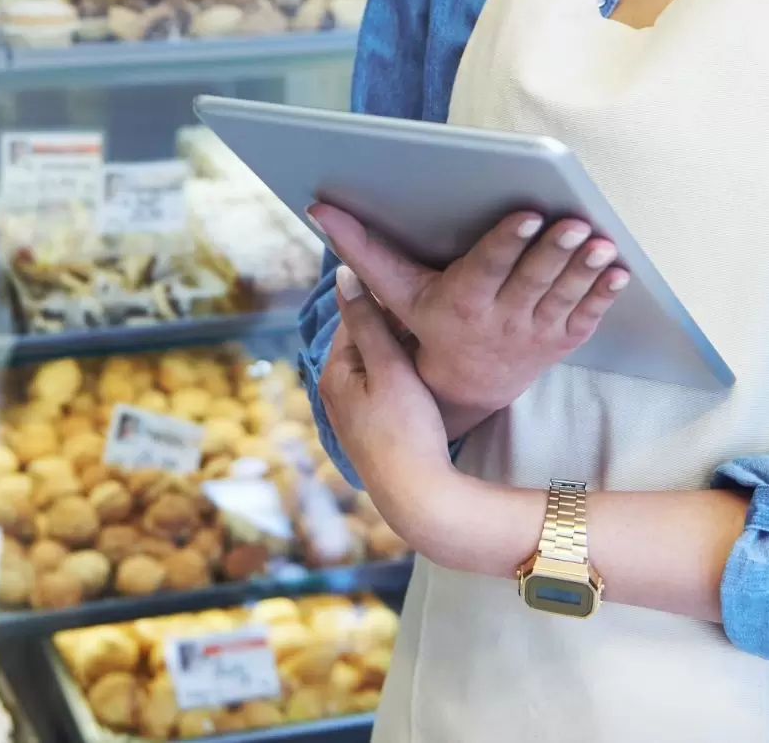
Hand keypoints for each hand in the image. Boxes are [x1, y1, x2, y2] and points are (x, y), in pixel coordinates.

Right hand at [310, 202, 629, 416]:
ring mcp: (534, 333)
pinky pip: (587, 317)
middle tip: (576, 223)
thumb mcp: (394, 292)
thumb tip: (319, 206)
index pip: (487, 269)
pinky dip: (605, 295)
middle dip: (555, 253)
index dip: (507, 243)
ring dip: (585, 271)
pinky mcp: (561, 340)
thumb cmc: (427, 323)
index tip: (527, 215)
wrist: (463, 388)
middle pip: (530, 281)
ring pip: (563, 297)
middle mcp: (500, 320)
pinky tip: (621, 272)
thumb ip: (363, 248)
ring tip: (602, 243)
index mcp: (461, 303)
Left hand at [317, 266, 460, 549]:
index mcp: (334, 372)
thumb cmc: (405, 429)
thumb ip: (368, 320)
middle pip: (366, 339)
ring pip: (378, 362)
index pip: (355, 316)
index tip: (421, 288)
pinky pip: (385, 384)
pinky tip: (427, 371)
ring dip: (401, 347)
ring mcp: (354, 411)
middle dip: (395, 324)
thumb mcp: (389, 368)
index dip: (388, 300)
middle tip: (433, 311)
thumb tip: (343, 273)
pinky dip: (403, 371)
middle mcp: (336, 390)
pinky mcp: (372, 426)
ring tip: (434, 337)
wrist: (417, 495)